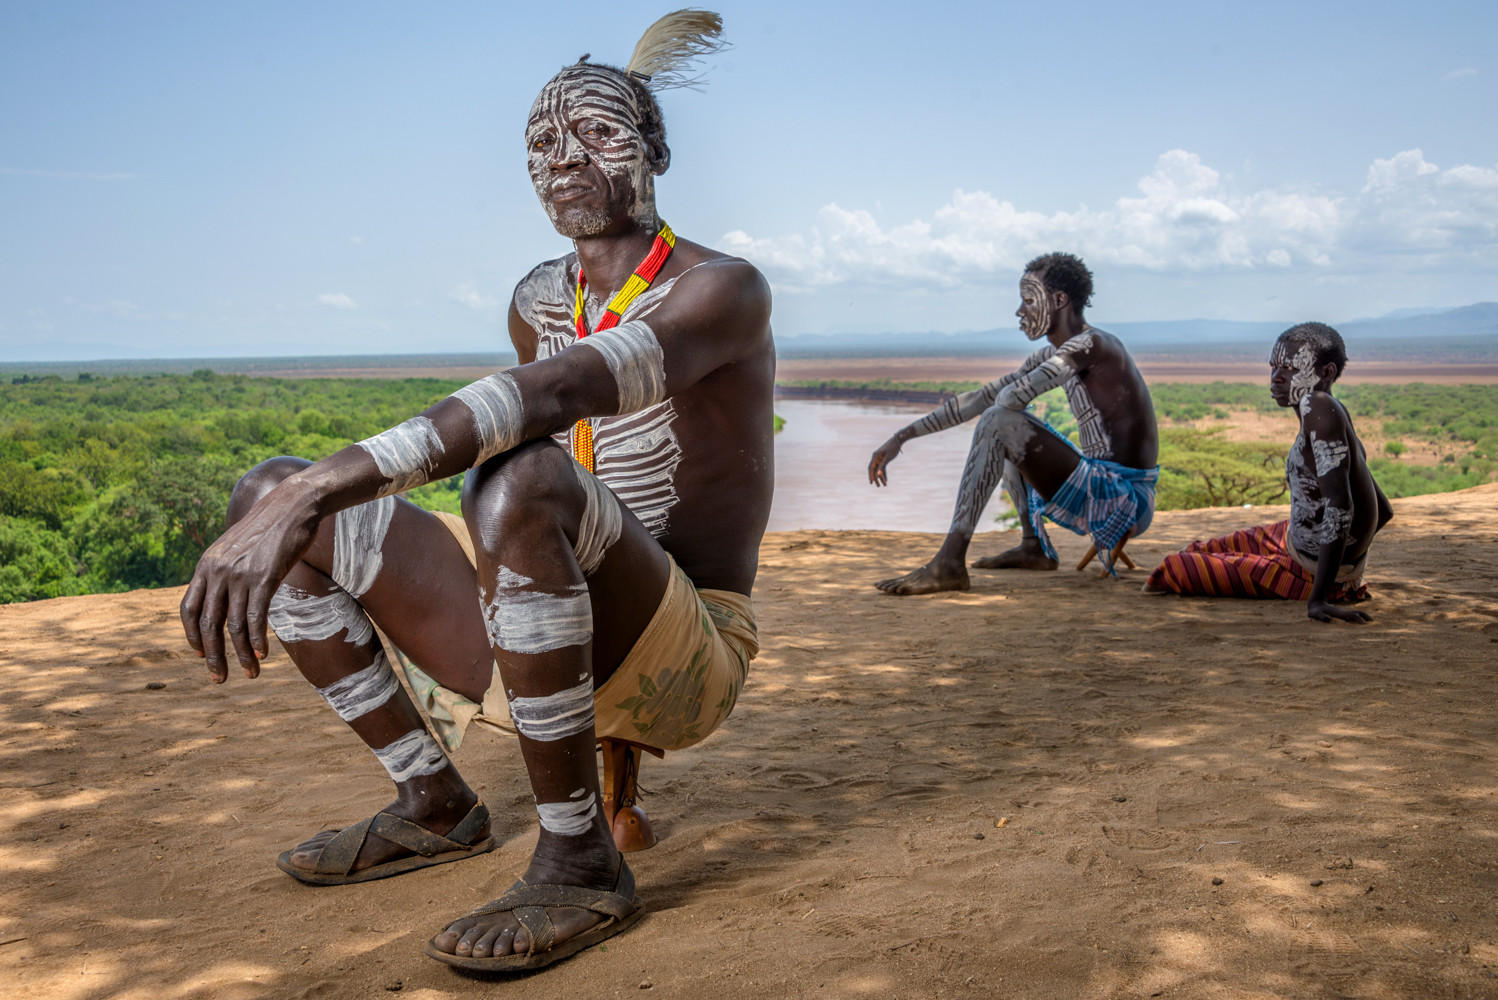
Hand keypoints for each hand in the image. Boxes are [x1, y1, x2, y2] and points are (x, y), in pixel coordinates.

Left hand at [180, 480, 321, 681]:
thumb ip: (226, 570)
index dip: (192, 636)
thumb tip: (227, 594)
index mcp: (206, 565)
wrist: (292, 505)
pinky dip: (256, 641)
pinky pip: (255, 618)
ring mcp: (240, 575)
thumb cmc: (269, 528)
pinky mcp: (264, 578)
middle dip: (212, 656)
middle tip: (219, 678)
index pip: (189, 609)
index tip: (200, 655)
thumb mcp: (237, 547)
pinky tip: (262, 654)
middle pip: (208, 624)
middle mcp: (217, 572)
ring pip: (232, 627)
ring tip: (249, 673)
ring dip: (239, 655)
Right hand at [868, 437, 902, 485]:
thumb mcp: (887, 458)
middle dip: (876, 478)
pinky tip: (886, 479)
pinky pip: (883, 467)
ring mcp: (880, 458)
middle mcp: (876, 457)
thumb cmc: (892, 448)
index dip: (870, 475)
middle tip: (878, 486)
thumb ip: (882, 466)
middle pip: (874, 470)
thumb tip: (878, 474)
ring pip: (879, 469)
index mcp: (875, 456)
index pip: (871, 468)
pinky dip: (884, 473)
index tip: (871, 482)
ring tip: (884, 485)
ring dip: (881, 477)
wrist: (897, 441)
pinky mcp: (884, 459)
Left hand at [1307, 599, 1370, 624]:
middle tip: (1373, 622)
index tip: (1363, 623)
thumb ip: (1321, 616)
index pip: (1350, 615)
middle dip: (1365, 616)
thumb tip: (1327, 619)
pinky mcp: (1342, 614)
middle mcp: (1343, 612)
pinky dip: (1360, 617)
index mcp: (1338, 613)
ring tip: (1372, 622)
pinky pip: (1353, 615)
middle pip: (1356, 613)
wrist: (1315, 603)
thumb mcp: (1315, 614)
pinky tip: (1364, 622)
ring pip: (1356, 613)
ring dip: (1364, 616)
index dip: (1356, 618)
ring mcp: (1343, 612)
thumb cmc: (1315, 611)